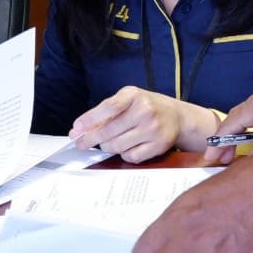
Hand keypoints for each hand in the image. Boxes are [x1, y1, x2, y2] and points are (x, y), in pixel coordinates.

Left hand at [70, 87, 215, 163]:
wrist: (177, 116)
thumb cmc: (146, 106)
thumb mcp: (128, 99)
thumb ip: (105, 111)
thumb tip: (79, 129)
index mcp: (134, 95)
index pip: (107, 108)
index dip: (88, 120)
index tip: (76, 130)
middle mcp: (145, 111)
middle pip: (108, 132)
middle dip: (90, 140)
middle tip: (81, 143)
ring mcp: (153, 129)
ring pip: (117, 146)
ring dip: (107, 147)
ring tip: (108, 142)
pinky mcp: (158, 145)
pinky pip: (131, 157)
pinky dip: (124, 154)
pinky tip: (126, 147)